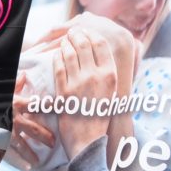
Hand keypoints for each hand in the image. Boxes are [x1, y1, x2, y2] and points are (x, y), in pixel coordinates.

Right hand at [6, 70, 57, 169]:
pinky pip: (9, 153)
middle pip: (33, 129)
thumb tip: (25, 75)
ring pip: (22, 145)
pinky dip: (18, 162)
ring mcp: (5, 132)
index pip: (36, 106)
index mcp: (15, 105)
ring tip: (38, 163)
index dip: (48, 106)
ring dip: (30, 154)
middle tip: (52, 143)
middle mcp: (13, 120)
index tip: (58, 108)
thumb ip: (14, 85)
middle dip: (44, 136)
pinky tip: (27, 169)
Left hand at [52, 27, 121, 158]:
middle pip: (84, 45)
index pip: (101, 45)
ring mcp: (78, 82)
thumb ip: (109, 74)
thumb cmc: (101, 116)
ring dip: (66, 43)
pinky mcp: (64, 90)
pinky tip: (58, 53)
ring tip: (65, 40)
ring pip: (69, 53)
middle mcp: (96, 76)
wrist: (88, 139)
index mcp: (111, 76)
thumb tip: (106, 56)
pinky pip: (58, 66)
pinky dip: (57, 57)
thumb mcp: (113, 93)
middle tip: (73, 32)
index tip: (87, 31)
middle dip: (77, 35)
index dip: (92, 34)